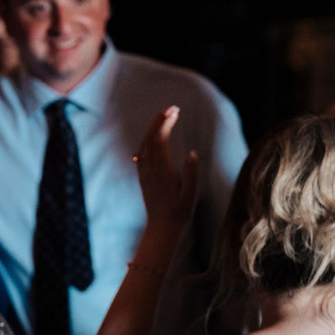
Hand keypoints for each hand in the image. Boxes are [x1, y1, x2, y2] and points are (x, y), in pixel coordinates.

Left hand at [134, 105, 199, 246]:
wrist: (162, 227)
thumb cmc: (180, 211)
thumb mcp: (191, 193)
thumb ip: (192, 172)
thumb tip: (192, 152)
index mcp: (163, 170)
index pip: (160, 140)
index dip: (166, 123)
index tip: (175, 111)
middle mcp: (151, 170)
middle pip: (150, 138)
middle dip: (160, 121)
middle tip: (172, 108)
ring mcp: (145, 173)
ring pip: (144, 145)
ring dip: (154, 129)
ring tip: (166, 117)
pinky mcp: (144, 177)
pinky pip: (142, 154)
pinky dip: (148, 141)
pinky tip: (154, 136)